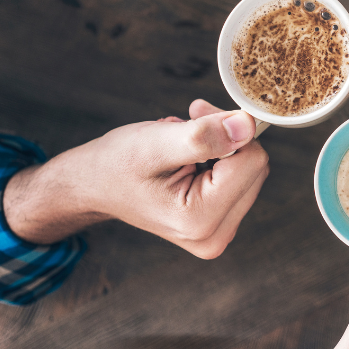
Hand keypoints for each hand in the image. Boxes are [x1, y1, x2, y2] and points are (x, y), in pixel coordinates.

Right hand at [4, 99, 269, 258]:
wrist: (93, 187)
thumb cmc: (116, 165)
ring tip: (180, 146)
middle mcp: (215, 236)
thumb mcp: (156, 143)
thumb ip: (203, 136)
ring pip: (249, 172)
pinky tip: (188, 159)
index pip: (252, 160)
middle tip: (189, 123)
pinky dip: (218, 161)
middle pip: (254, 168)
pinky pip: (239, 181)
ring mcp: (218, 235)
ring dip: (221, 148)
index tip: (197, 112)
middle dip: (226, 138)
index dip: (229, 127)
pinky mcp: (218, 226)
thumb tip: (247, 126)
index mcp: (201, 220)